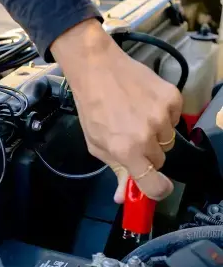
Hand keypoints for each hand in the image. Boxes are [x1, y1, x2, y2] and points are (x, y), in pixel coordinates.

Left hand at [50, 19, 182, 202]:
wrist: (98, 69)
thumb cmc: (92, 108)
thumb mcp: (97, 144)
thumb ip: (115, 170)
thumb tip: (122, 197)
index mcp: (127, 150)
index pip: (155, 184)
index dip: (156, 190)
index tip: (155, 187)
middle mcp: (148, 135)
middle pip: (161, 160)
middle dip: (148, 155)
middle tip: (132, 138)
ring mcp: (163, 115)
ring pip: (168, 140)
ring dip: (156, 135)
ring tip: (136, 118)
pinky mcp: (173, 97)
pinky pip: (175, 118)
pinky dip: (164, 116)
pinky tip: (145, 105)